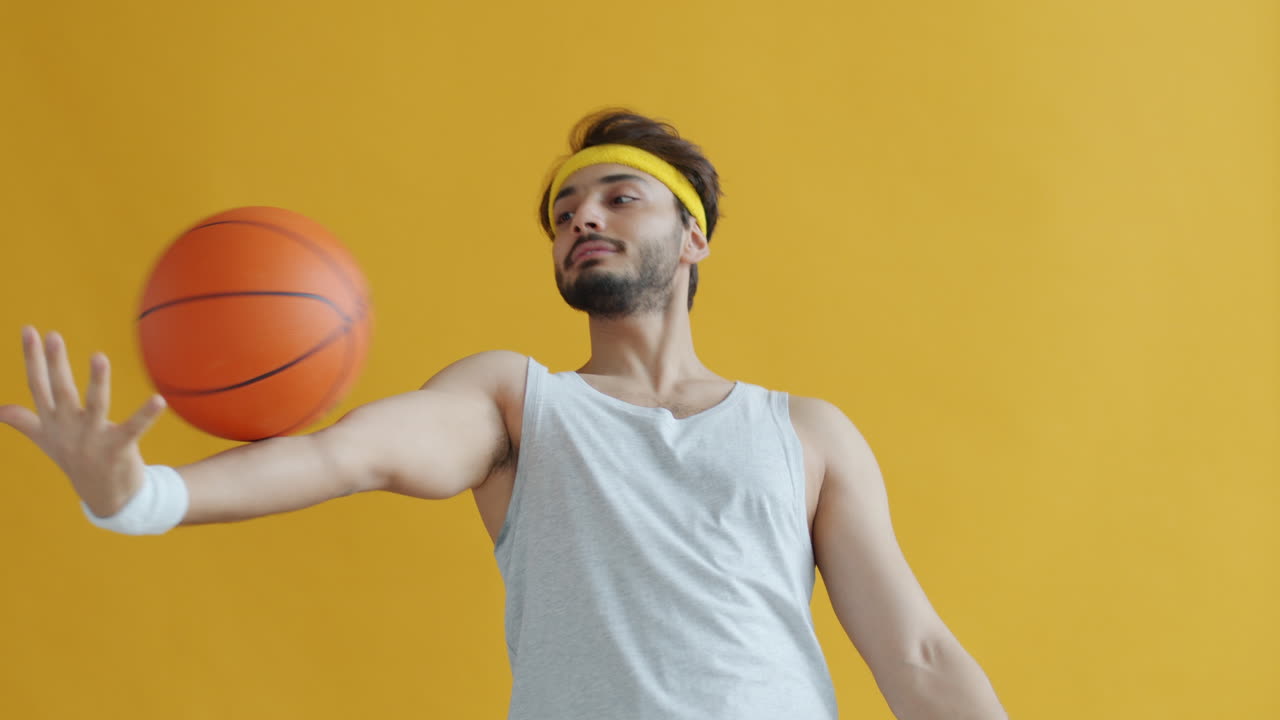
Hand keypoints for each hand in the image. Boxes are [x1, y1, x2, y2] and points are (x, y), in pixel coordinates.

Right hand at [0, 326, 166, 516]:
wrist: (105, 498)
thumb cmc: (76, 461)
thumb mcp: (47, 440)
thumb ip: (24, 422)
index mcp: (52, 422)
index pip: (38, 386)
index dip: (32, 358)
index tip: (29, 330)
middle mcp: (69, 429)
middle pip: (60, 391)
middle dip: (55, 364)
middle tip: (53, 336)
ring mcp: (92, 440)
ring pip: (94, 405)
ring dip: (96, 381)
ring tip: (99, 356)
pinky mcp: (118, 449)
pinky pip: (133, 428)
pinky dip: (146, 415)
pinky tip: (159, 400)